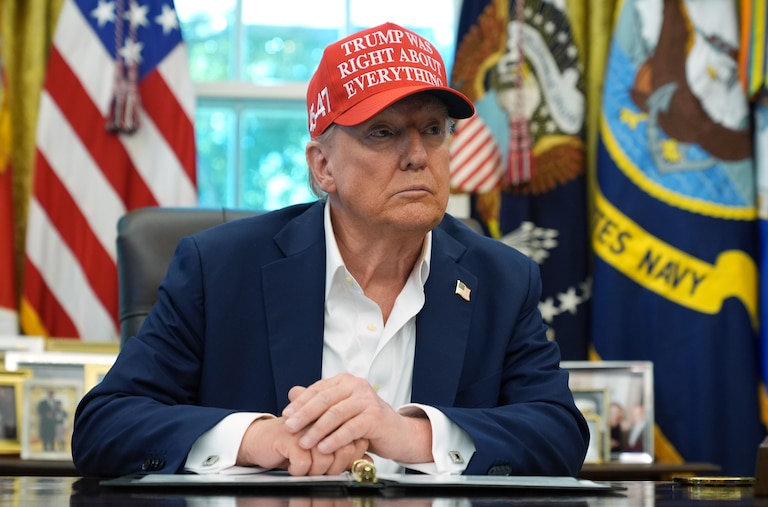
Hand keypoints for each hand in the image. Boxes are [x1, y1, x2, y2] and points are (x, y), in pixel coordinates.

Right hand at [236, 416, 368, 475]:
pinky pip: (304, 462)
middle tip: (320, 470)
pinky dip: (298, 470)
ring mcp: (305, 426)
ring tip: (306, 468)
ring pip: (324, 459)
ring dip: (314, 471)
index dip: (348, 458)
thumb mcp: (324, 449)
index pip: (353, 440)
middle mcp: (321, 418)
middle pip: (342, 450)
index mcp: (332, 416)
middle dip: (332, 468)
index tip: (336, 464)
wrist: (261, 440)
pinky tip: (293, 465)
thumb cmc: (294, 443)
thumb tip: (369, 462)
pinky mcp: (288, 437)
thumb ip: (347, 453)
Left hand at [281, 373, 431, 463]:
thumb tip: (292, 393)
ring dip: (317, 430)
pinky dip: (335, 439)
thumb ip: (318, 402)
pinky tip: (323, 448)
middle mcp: (357, 386)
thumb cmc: (366, 422)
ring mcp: (367, 400)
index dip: (300, 402)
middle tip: (289, 427)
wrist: (397, 433)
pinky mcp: (375, 417)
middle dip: (304, 415)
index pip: (318, 389)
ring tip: (304, 442)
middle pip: (324, 399)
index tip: (285, 415)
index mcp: (345, 381)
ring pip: (335, 414)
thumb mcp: (340, 410)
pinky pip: (350, 428)